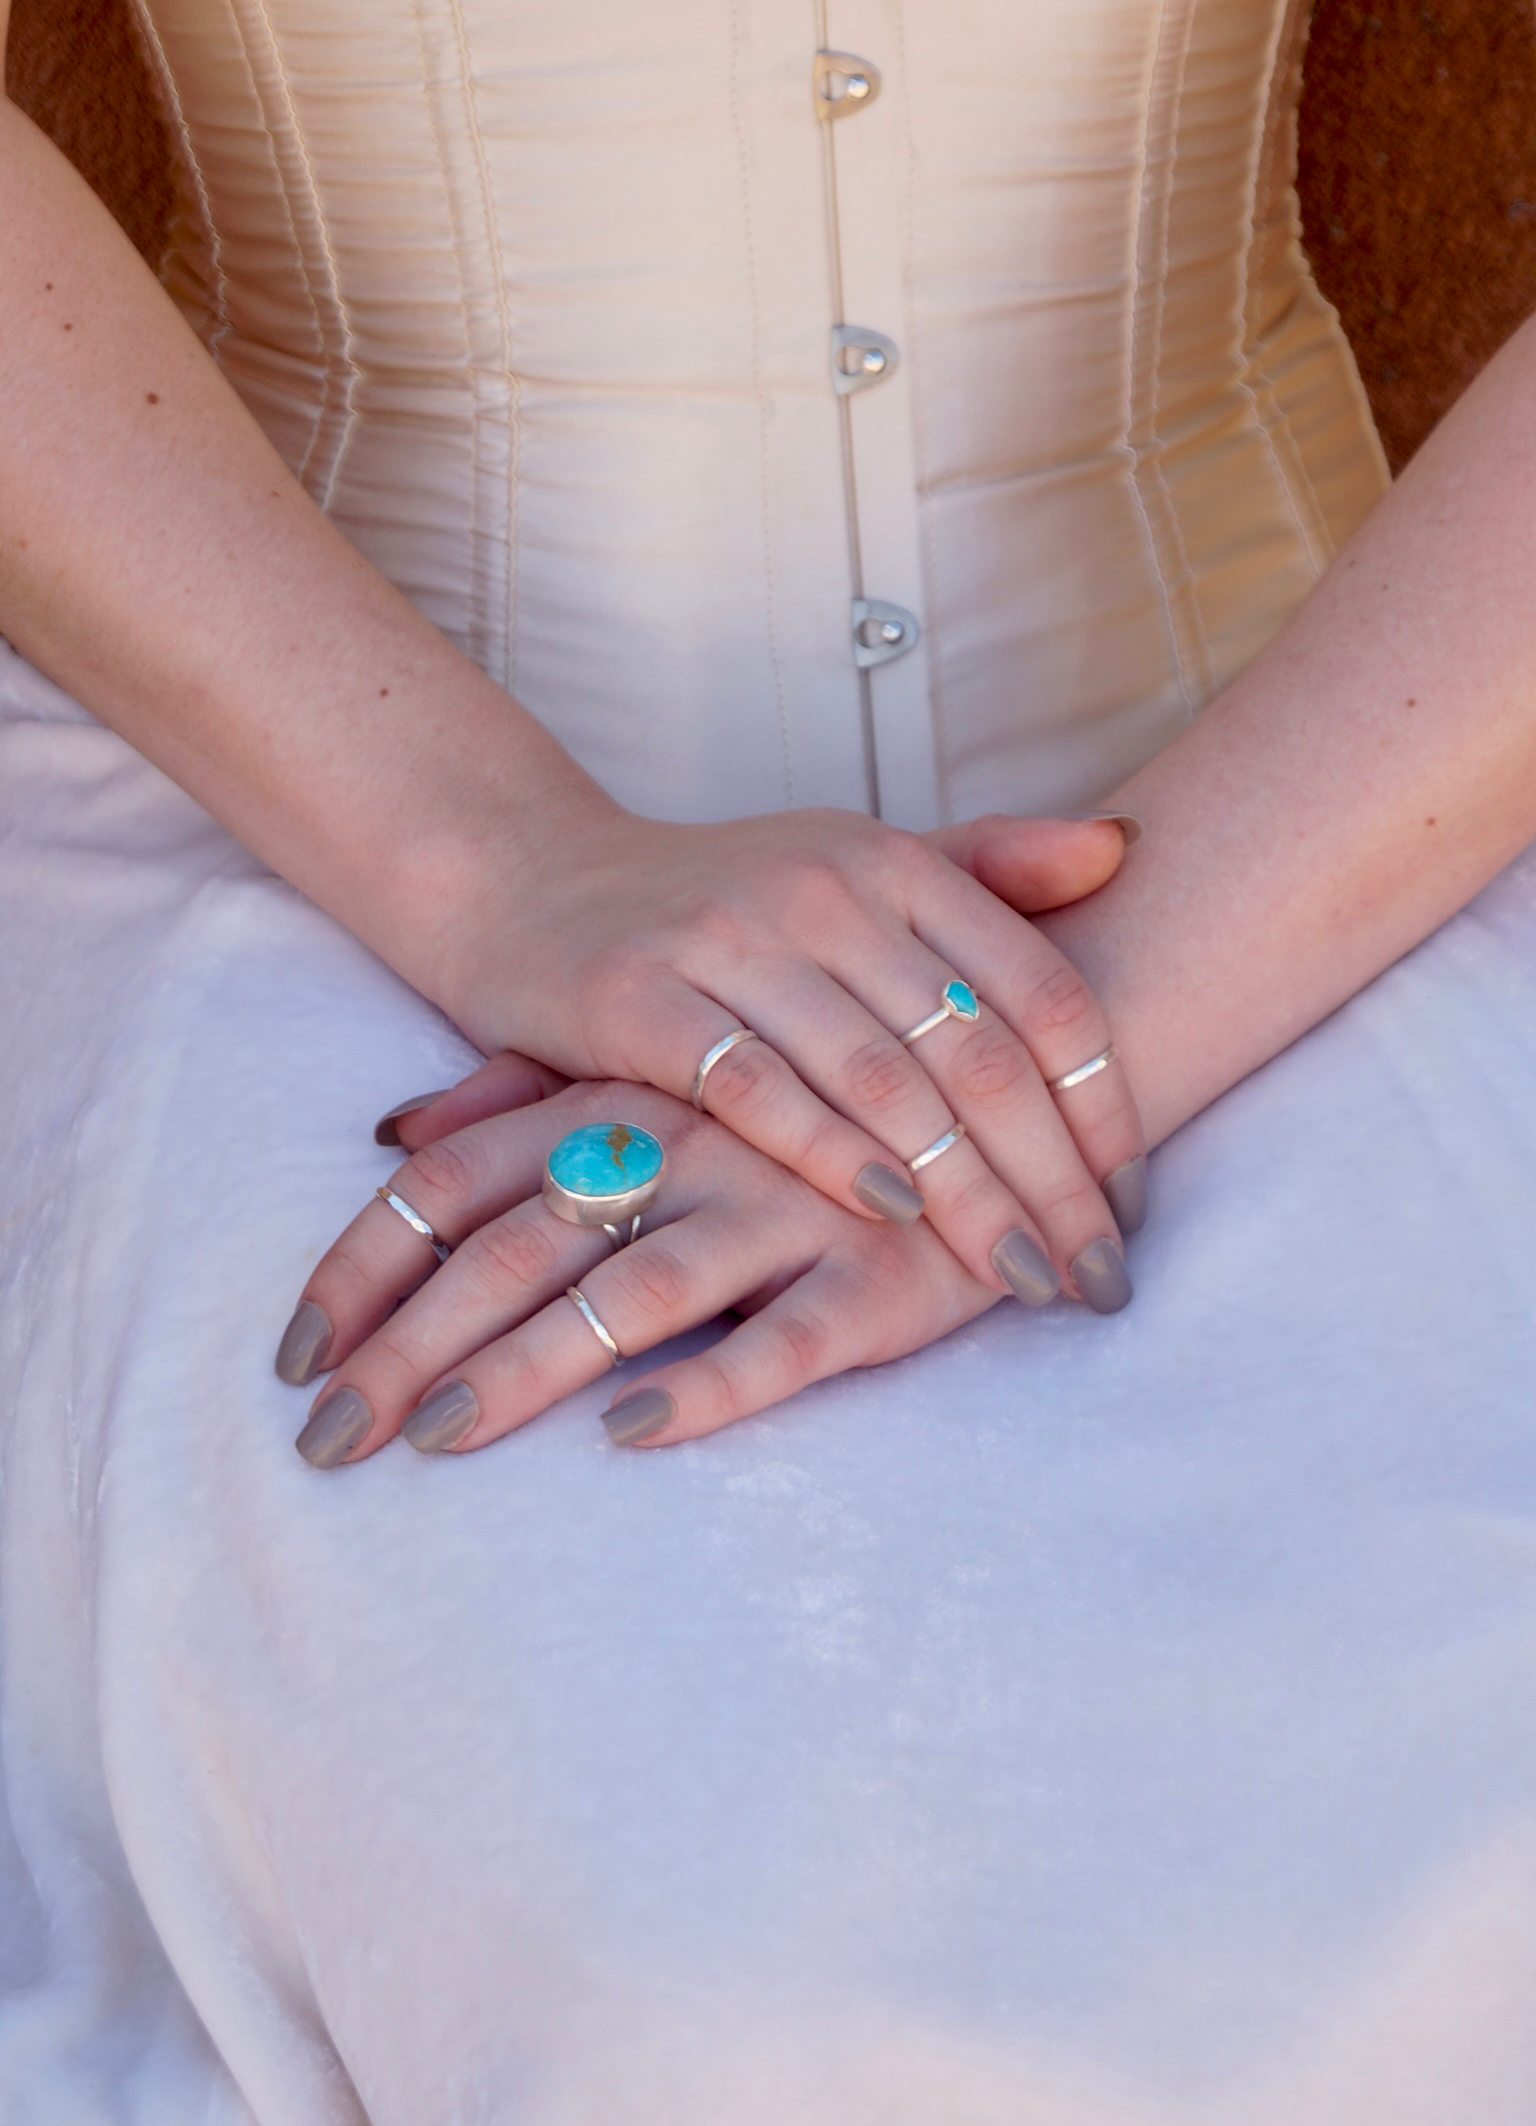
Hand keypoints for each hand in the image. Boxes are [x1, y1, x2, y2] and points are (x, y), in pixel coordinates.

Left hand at [279, 1082, 1019, 1461]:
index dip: (371, 1268)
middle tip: (324, 1444)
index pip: (460, 1182)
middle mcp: (690, 1150)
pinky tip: (630, 1433)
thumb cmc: (820, 1085)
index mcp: (628, 1101)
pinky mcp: (881, 1282)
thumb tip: (392, 1128)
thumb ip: (530, 1094)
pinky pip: (783, 1339)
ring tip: (437, 1442)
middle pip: (516, 1249)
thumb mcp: (665, 1072)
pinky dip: (704, 1383)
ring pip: (629, 1293)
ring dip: (524, 1371)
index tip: (294, 1359)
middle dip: (410, 1348)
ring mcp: (785, 1211)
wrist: (1028, 1062)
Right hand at [433, 807, 1145, 1310]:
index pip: (1038, 992)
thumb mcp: (850, 864)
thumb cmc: (711, 900)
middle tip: (1097, 1278)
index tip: (1131, 1207)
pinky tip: (892, 1218)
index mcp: (891, 861)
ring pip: (882, 1081)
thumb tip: (1126, 847)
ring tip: (1022, 1277)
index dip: (1101, 1106)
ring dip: (966, 1193)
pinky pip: (756, 1090)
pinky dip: (831, 1156)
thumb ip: (985, 866)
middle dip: (1052, 1179)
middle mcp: (822, 887)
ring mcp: (727, 938)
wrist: (523, 878)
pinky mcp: (637, 995)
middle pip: (976, 1054)